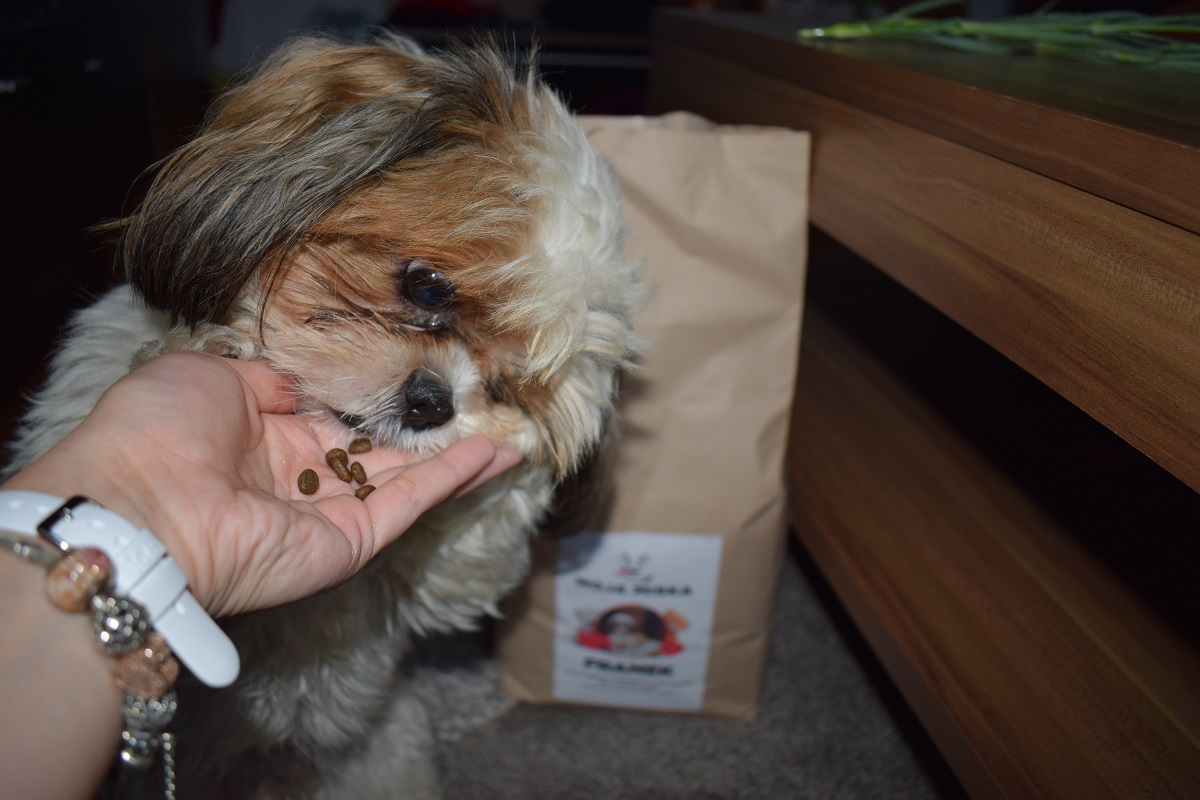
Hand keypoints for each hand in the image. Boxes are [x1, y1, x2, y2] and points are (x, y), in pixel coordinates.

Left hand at [3, 351, 520, 616]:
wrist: (135, 507)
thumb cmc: (156, 431)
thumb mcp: (208, 374)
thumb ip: (269, 377)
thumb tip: (306, 376)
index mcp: (261, 439)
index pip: (336, 422)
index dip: (381, 403)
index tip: (423, 380)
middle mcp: (298, 479)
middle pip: (382, 456)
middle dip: (430, 436)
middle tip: (481, 410)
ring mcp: (326, 515)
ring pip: (406, 483)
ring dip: (458, 459)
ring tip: (509, 434)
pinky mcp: (346, 544)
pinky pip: (407, 505)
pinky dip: (451, 480)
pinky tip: (492, 454)